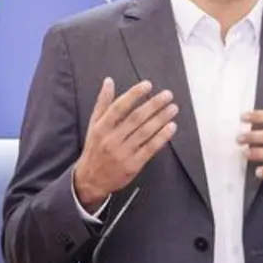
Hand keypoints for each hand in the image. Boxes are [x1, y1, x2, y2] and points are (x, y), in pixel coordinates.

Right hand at [73, 78, 177, 208]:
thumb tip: (109, 81)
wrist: (90, 180)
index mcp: (102, 127)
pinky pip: (150, 148)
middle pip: (135, 118)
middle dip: (153, 105)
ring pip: (145, 132)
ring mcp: (123, 153)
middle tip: (167, 95)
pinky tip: (171, 128)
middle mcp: (112, 139)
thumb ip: (103, 103)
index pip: (119, 107)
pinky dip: (161, 137)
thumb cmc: (94, 149)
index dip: (134, 95)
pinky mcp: (133, 165)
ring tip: (172, 108)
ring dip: (161, 119)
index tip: (148, 85)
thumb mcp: (94, 125)